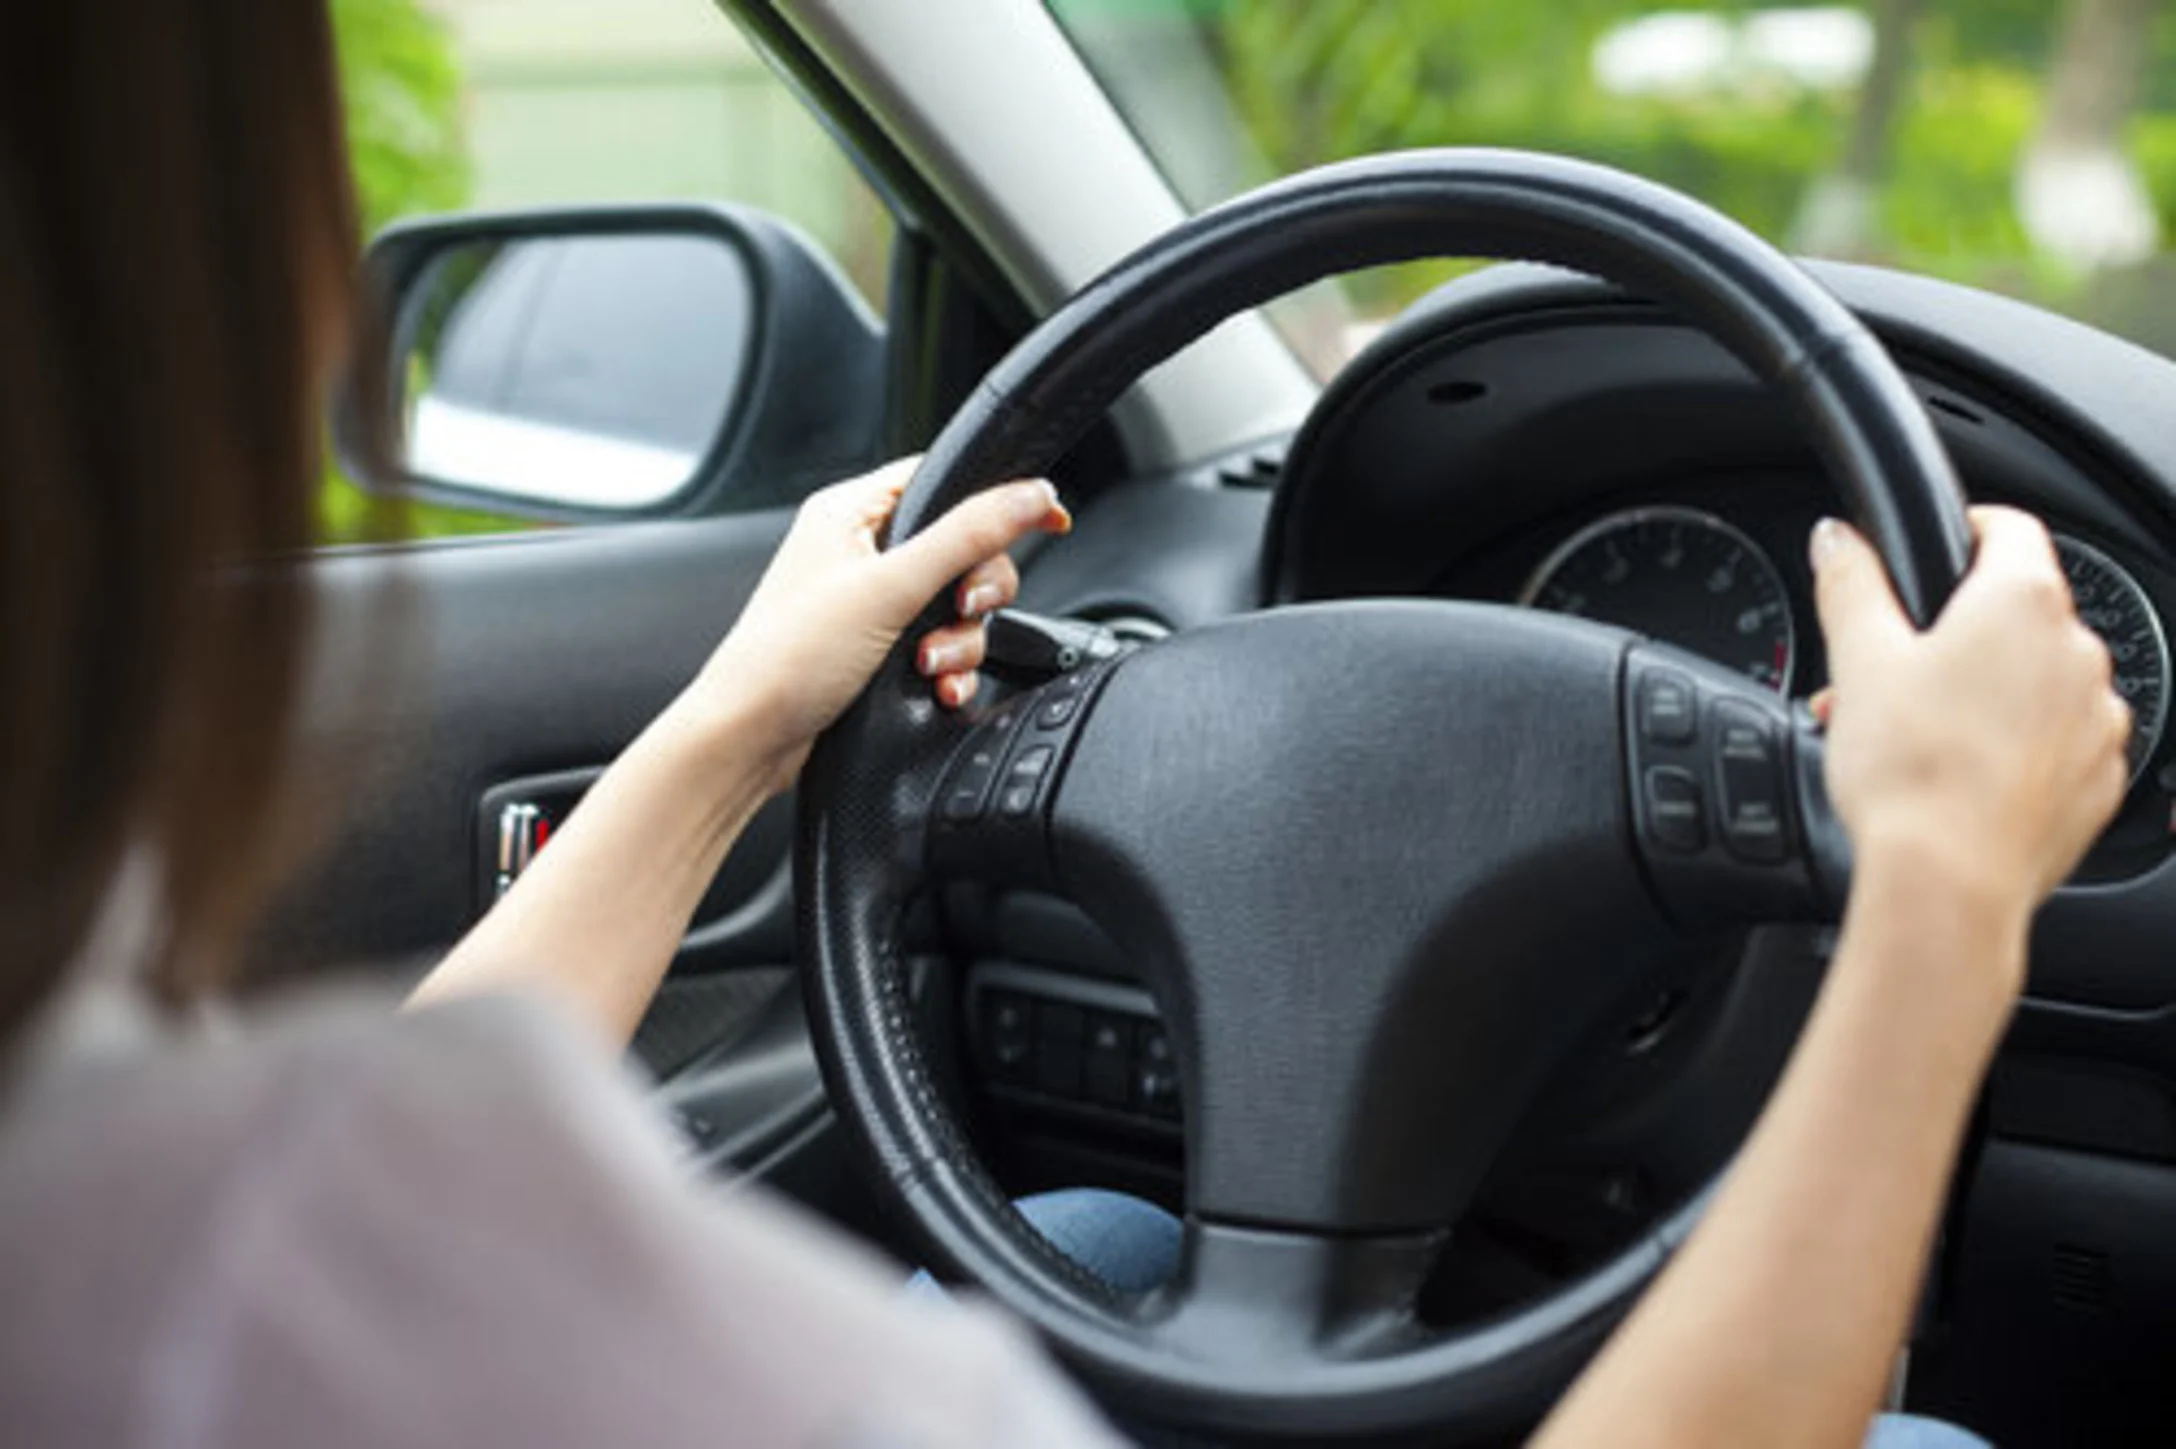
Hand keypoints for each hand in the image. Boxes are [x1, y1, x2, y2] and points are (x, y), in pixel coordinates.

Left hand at [688, 458, 1071, 790]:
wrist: (750, 741)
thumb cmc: (787, 659)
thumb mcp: (890, 588)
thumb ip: (968, 536)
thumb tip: (1031, 494)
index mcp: (851, 511)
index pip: (944, 479)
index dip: (997, 497)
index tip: (1047, 519)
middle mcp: (860, 551)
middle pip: (963, 548)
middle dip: (976, 591)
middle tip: (964, 609)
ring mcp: (870, 603)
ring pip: (957, 605)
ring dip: (960, 640)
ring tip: (931, 665)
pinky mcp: (878, 649)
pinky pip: (940, 645)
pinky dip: (948, 667)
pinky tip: (936, 687)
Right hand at [1811, 506, 2129, 919]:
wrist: (1949, 881)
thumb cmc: (1910, 770)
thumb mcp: (1858, 657)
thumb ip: (1850, 581)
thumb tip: (1839, 537)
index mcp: (2023, 602)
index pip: (2007, 527)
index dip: (1961, 531)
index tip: (1928, 555)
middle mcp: (2078, 651)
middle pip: (2013, 614)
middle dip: (1950, 636)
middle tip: (1887, 676)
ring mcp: (2098, 719)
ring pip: (2033, 682)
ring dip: (1980, 693)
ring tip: (1912, 735)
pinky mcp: (2099, 779)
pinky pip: (2054, 743)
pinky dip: (2012, 747)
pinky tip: (1956, 775)